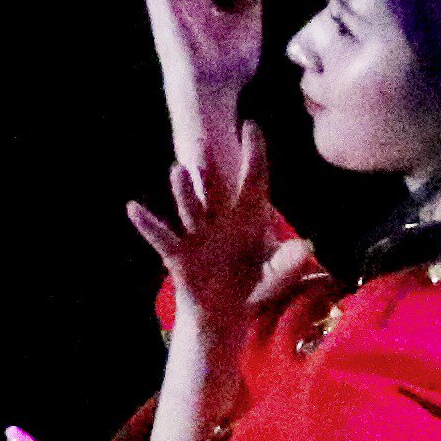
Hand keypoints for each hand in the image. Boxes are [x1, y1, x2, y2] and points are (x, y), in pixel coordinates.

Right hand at [126, 122, 314, 338]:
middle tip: (203, 142)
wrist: (225, 315)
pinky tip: (133, 208)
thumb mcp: (274, 278)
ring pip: (190, 207)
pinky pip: (162, 237)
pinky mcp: (179, 255)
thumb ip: (287, 263)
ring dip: (184, 191)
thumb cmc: (252, 287)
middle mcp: (220, 221)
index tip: (251, 126)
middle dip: (210, 168)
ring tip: (179, 171)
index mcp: (247, 220)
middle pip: (215, 189)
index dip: (253, 155)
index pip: (253, 182)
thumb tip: (307, 247)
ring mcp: (197, 235)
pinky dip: (148, 224)